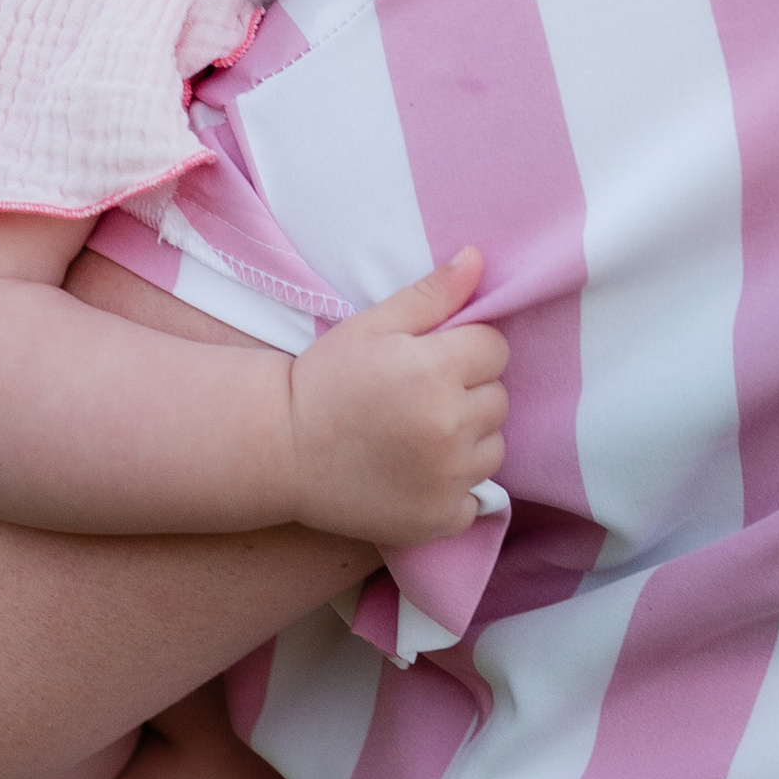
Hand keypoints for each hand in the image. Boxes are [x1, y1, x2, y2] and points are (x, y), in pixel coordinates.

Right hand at [283, 250, 508, 545]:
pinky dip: (454, 487)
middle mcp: (448, 426)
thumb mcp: (372, 326)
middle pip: (498, 399)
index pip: (495, 349)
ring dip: (467, 440)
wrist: (280, 451)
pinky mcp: (439, 518)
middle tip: (418, 398)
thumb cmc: (326, 380)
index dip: (466, 350)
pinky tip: (416, 473)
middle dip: (468, 393)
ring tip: (417, 435)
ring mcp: (447, 478)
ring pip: (493, 447)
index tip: (431, 361)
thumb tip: (478, 259)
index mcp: (434, 371)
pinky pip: (476, 497)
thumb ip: (431, 294)